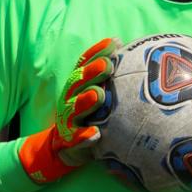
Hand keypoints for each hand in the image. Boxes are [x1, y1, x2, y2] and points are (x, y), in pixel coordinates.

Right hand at [19, 37, 120, 183]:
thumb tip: (127, 49)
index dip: (97, 52)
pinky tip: (96, 135)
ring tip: (98, 95)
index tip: (115, 43)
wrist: (64, 148)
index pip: (84, 64)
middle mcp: (69, 99)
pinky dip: (84, 137)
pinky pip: (76, 139)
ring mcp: (67, 120)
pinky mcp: (68, 141)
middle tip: (108, 65)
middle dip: (92, 72)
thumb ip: (108, 77)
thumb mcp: (97, 95)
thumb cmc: (89, 117)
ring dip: (85, 101)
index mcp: (77, 85)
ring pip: (74, 109)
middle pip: (78, 82)